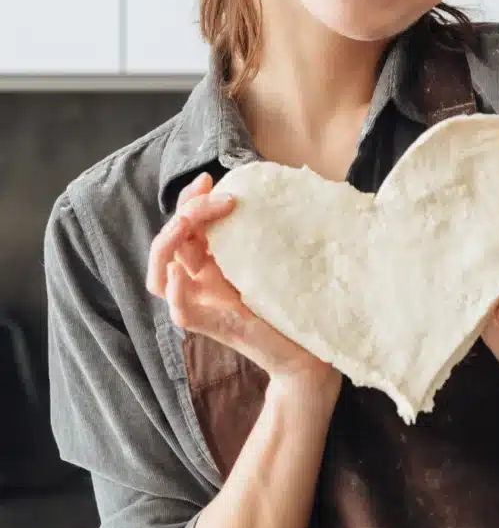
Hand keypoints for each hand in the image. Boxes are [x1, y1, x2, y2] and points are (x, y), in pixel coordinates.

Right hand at [146, 172, 339, 400]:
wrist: (309, 347)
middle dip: (186, 213)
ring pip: (160, 275)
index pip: (182, 228)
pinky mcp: (215, 328)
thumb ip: (255, 232)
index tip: (210, 180)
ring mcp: (205, 305)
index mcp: (210, 265)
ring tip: (188, 222)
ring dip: (170, 243)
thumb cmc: (292, 301)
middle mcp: (200, 283)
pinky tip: (177, 273)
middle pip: (169, 244)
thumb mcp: (270, 256)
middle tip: (218, 197)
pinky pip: (181, 311)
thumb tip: (257, 190)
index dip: (188, 201)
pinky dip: (174, 292)